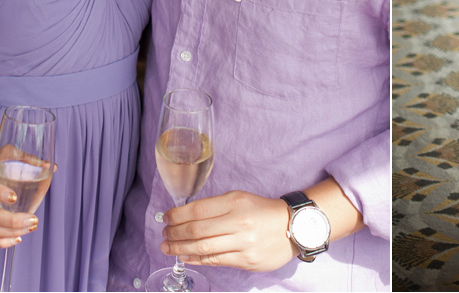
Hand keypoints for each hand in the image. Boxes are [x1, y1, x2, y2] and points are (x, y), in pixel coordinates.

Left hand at [161, 190, 294, 272]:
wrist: (293, 226)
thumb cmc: (263, 211)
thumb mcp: (241, 198)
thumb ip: (216, 207)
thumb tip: (187, 216)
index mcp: (236, 202)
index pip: (198, 209)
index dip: (177, 215)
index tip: (166, 218)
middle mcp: (239, 221)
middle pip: (197, 230)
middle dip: (175, 233)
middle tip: (164, 234)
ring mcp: (243, 243)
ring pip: (203, 248)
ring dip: (181, 248)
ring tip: (168, 247)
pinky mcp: (246, 260)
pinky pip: (215, 261)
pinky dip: (196, 259)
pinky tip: (186, 256)